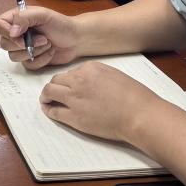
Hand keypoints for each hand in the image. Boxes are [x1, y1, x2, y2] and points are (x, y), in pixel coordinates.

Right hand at [0, 5, 81, 69]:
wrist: (76, 39)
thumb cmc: (60, 24)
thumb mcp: (43, 15)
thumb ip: (24, 18)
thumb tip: (12, 32)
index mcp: (15, 20)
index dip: (4, 32)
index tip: (19, 36)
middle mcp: (16, 34)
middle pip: (4, 44)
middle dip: (25, 44)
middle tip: (43, 38)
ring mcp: (22, 49)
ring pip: (14, 57)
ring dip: (34, 52)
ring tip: (48, 44)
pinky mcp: (30, 60)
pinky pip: (27, 65)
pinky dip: (41, 60)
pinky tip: (50, 52)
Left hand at [39, 61, 162, 144]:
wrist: (139, 115)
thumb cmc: (134, 97)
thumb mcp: (114, 75)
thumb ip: (96, 76)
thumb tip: (86, 81)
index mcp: (90, 68)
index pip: (70, 72)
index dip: (69, 81)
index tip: (69, 87)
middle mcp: (78, 80)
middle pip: (56, 80)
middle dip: (54, 86)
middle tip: (53, 93)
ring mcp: (74, 99)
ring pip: (49, 92)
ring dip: (46, 96)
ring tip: (46, 100)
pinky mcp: (74, 117)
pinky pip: (54, 111)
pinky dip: (49, 110)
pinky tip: (50, 111)